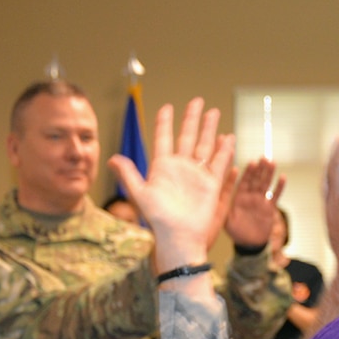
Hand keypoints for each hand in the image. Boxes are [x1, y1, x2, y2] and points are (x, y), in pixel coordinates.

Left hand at [109, 97, 234, 272]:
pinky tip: (228, 138)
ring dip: (210, 129)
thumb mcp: (140, 195)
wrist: (178, 237)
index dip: (165, 123)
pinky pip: (219, 163)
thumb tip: (111, 158)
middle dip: (192, 119)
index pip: (164, 138)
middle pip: (187, 136)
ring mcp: (197, 175)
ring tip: (214, 112)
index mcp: (162, 168)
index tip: (167, 107)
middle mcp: (180, 168)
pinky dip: (224, 151)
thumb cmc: (158, 219)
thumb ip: (128, 175)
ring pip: (205, 145)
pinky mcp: (211, 185)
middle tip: (197, 100)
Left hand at [224, 157, 285, 248]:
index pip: (244, 181)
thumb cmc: (236, 232)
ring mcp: (260, 201)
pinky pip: (275, 196)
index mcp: (239, 198)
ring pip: (265, 184)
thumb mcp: (226, 220)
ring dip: (269, 173)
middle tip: (264, 158)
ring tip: (272, 162)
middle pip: (256, 180)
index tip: (252, 163)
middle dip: (260, 169)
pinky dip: (279, 187)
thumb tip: (218, 193)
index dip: (248, 172)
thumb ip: (224, 206)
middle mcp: (250, 197)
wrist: (248, 244)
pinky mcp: (269, 208)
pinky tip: (283, 177)